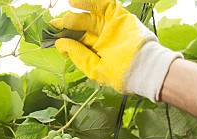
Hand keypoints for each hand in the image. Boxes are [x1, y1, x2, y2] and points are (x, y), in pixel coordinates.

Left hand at [51, 0, 181, 100]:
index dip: (65, 38)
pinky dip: (90, 2)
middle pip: (82, 26)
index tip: (51, 36)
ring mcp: (111, 26)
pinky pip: (104, 5)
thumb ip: (78, 55)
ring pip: (92, 13)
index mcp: (98, 52)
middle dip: (68, 24)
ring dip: (78, 10)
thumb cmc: (123, 74)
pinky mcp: (119, 17)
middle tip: (56, 23)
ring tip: (67, 7)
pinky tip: (76, 2)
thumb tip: (60, 44)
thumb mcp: (95, 68)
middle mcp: (104, 38)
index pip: (78, 42)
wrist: (145, 68)